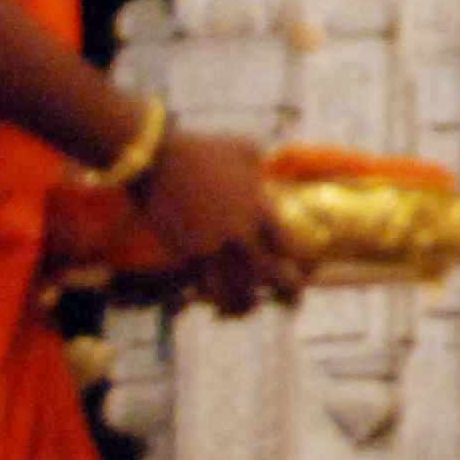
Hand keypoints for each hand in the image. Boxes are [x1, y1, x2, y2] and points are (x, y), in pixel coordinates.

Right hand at [133, 130, 299, 317]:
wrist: (156, 158)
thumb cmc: (201, 149)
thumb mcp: (243, 149)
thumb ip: (259, 167)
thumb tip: (265, 171)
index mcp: (259, 207)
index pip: (290, 247)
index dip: (300, 264)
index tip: (303, 273)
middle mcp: (239, 231)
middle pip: (270, 275)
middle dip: (287, 294)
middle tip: (292, 305)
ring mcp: (211, 245)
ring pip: (236, 291)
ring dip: (245, 305)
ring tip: (249, 309)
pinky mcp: (184, 254)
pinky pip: (204, 287)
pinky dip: (213, 299)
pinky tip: (215, 304)